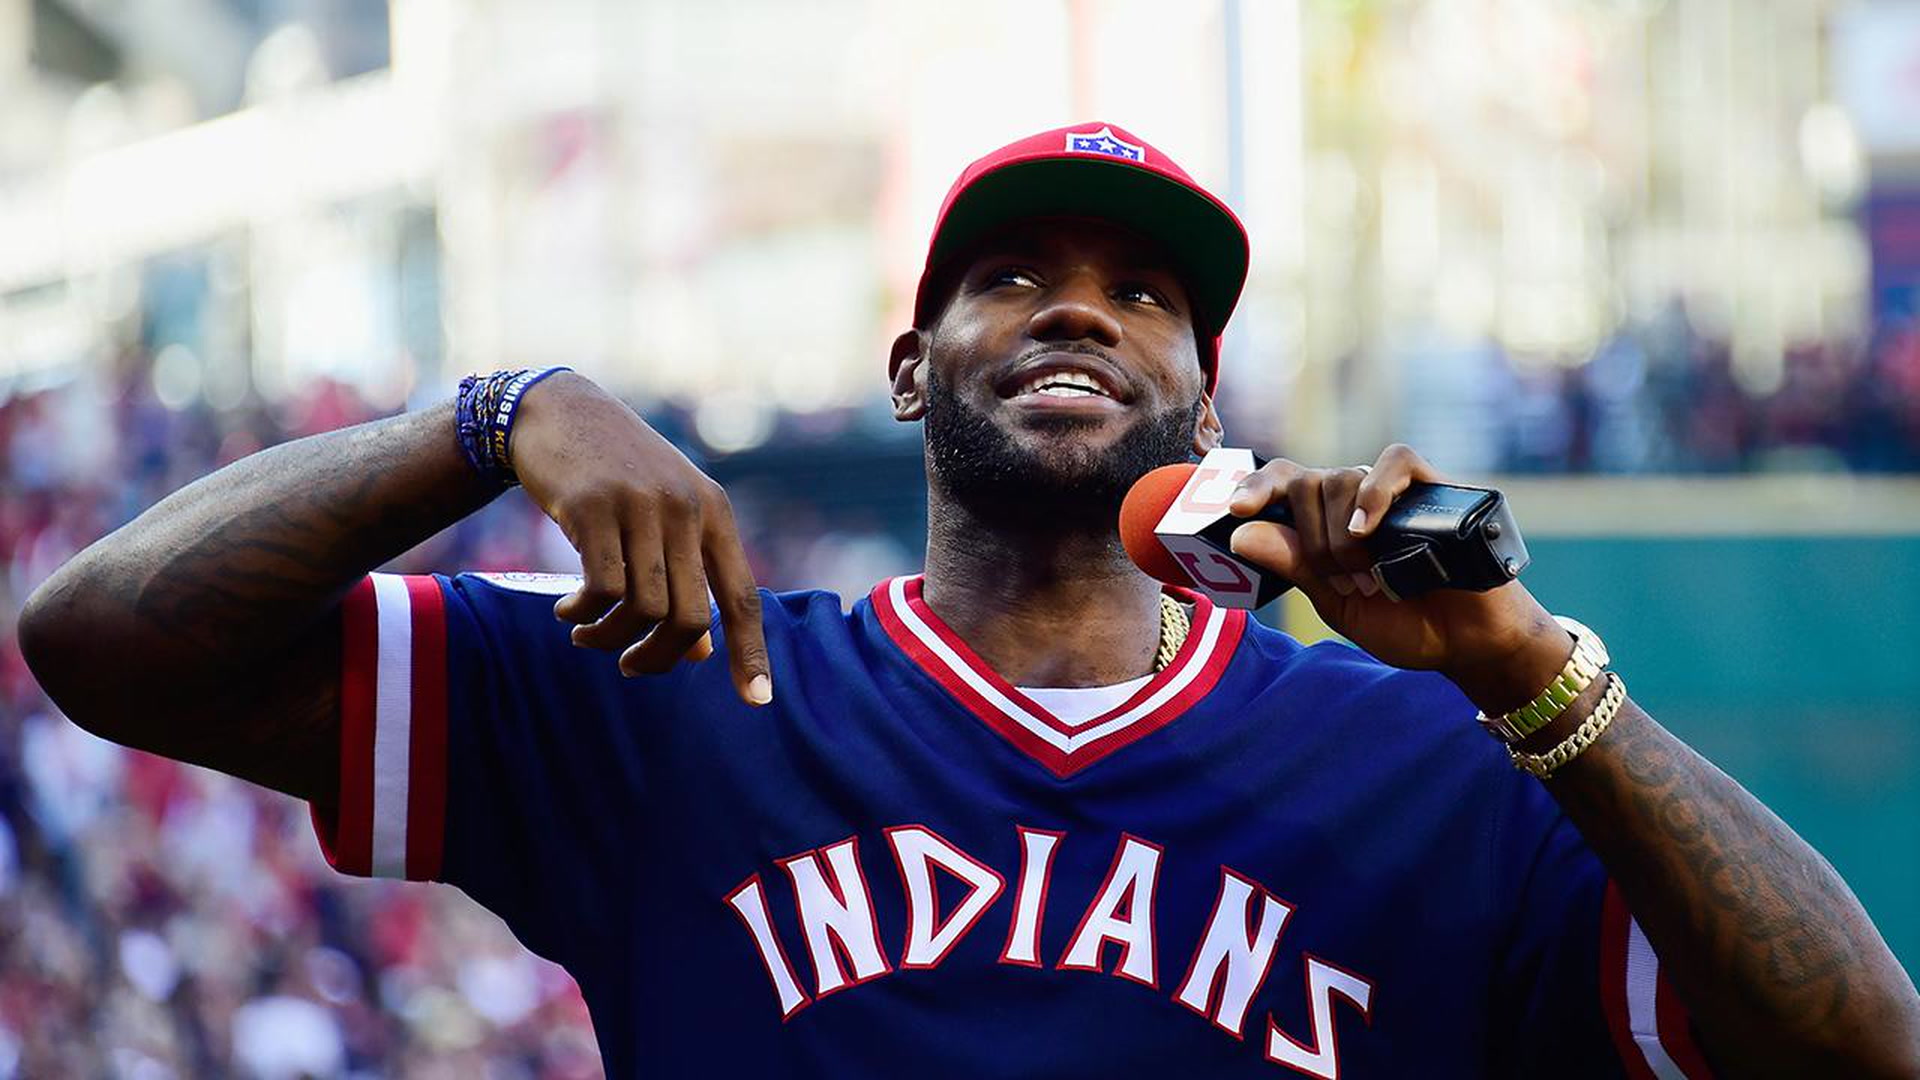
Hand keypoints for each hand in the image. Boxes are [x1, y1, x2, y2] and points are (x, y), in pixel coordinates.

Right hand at [507, 373, 771, 704]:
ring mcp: (642, 506)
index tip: (758, 701)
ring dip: (611, 638)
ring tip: (586, 635)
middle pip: (691, 617)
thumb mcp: (664, 519)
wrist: (557, 410)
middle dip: (660, 658)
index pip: (743, 597)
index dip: (750, 652)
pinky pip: (601, 587)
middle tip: (629, 666)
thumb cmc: (616, 474)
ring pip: (644, 608)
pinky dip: (584, 613)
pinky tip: (568, 611)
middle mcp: (687, 509)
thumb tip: (702, 655)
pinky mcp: (594, 507)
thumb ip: (688, 579)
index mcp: (714, 514)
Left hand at [1223, 444, 1568, 712]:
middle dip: (1315, 542)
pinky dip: (1374, 491)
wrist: (1468, 643)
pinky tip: (1367, 526)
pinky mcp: (1434, 488)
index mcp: (1326, 522)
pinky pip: (1396, 461)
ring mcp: (1394, 491)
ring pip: (1343, 477)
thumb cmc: (1404, 622)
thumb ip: (1295, 567)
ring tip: (1373, 578)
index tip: (1237, 509)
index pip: (1283, 483)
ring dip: (1345, 537)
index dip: (1256, 487)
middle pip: (1307, 484)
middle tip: (1347, 583)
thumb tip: (1241, 532)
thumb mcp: (1336, 602)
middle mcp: (1356, 498)